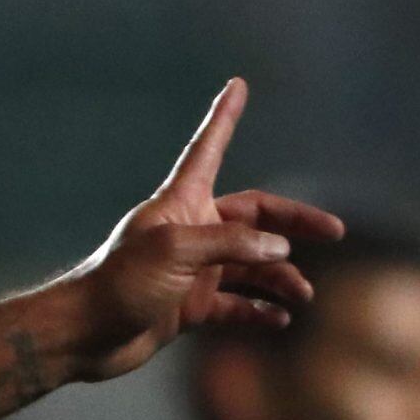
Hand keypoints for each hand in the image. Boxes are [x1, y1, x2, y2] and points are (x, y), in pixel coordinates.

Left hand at [56, 78, 343, 380]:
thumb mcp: (176, 251)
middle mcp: (192, 231)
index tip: (237, 84)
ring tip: (303, 294)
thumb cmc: (120, 283)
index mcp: (181, 203)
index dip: (223, 116)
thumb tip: (279, 249)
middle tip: (336, 232)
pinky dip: (260, 309)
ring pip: (251, 265)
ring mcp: (193, 270)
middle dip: (295, 224)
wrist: (84, 336)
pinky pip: (236, 304)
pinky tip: (280, 319)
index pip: (209, 149)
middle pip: (254, 218)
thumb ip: (231, 244)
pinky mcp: (190, 307)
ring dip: (280, 277)